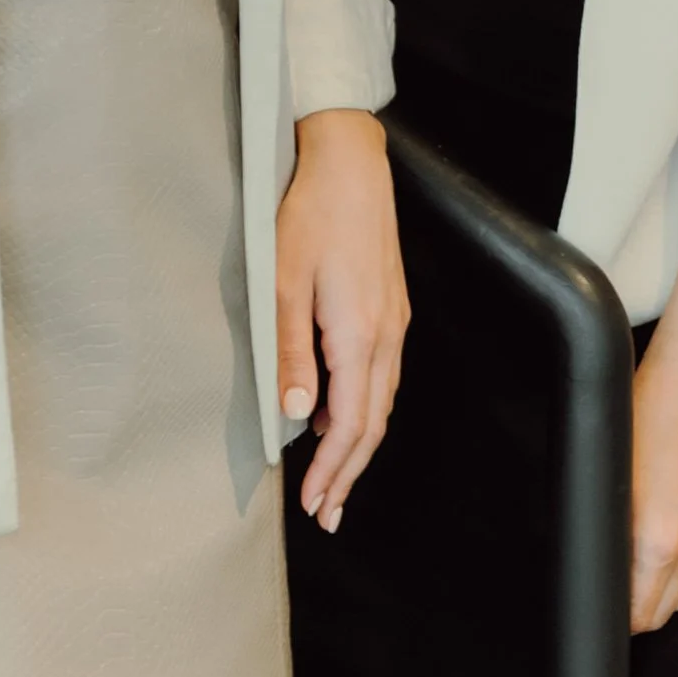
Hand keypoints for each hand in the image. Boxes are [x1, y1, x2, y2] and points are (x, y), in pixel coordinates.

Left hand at [275, 109, 408, 533]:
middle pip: (374, 422)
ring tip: (332, 476)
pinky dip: (363, 406)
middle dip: (350, 471)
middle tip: (329, 513)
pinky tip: (335, 412)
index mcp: (359, 335)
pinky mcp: (390, 307)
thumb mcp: (282, 283)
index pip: (352, 424)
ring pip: (382, 400)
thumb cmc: (309, 216)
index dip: (334, 469)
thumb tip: (294, 415)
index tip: (316, 503)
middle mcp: (386, 335)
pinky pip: (381, 373)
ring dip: (358, 442)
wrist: (349, 163)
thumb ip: (289, 352)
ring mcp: (394, 321)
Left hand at [628, 340, 677, 633]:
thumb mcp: (612, 480)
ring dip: (667, 594)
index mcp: (659, 542)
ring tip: (644, 578)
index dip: (620, 619)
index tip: (607, 610)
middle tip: (619, 595)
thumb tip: (605, 558)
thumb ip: (612, 531)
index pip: (641, 614)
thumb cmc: (645, 421)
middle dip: (640, 610)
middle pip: (665, 611)